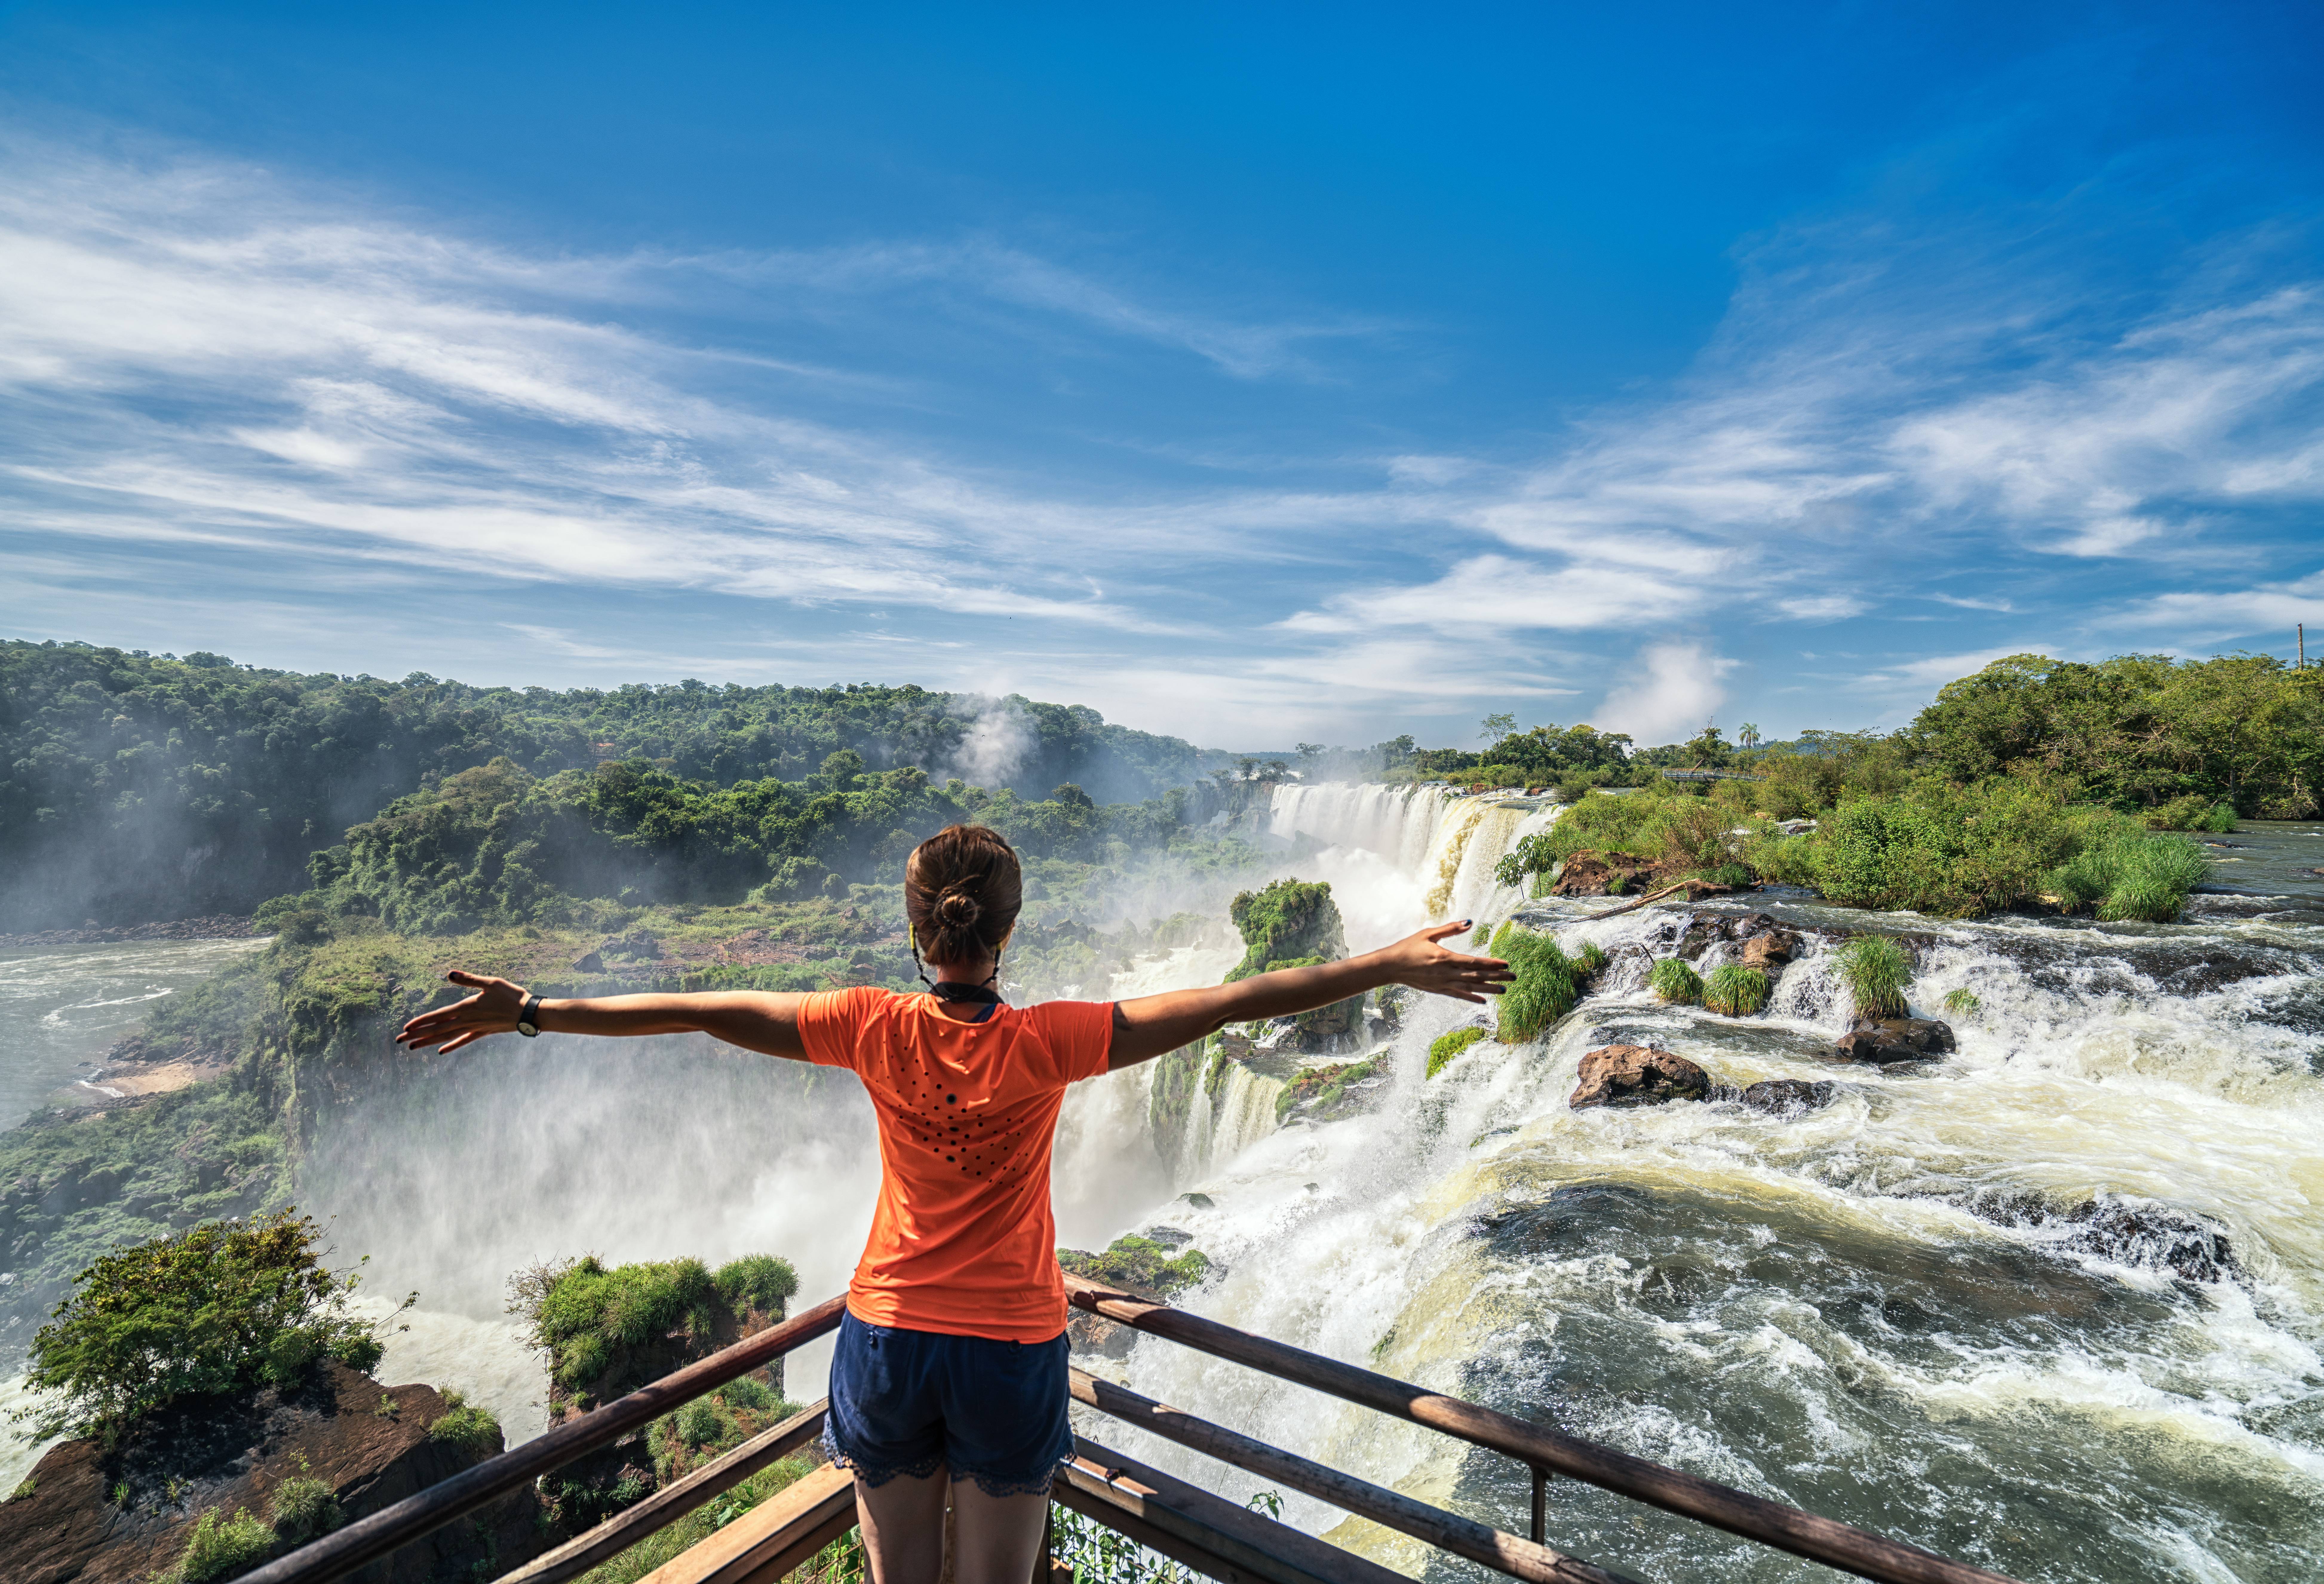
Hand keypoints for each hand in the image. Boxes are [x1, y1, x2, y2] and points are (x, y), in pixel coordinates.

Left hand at [395, 970, 527, 1053]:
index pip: (438, 1016)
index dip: (421, 1021)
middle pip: (438, 1029)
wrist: (529, 1013)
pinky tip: (441, 1052)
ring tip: (413, 1047)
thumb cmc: (511, 995)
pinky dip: (452, 1046)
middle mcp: (467, 1020)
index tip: (405, 1028)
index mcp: (466, 1007)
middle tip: (400, 1041)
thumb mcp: (490, 982)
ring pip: (447, 1037)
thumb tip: (449, 973)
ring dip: (429, 1042)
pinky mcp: (483, 1033)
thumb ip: (469, 979)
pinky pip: (464, 1041)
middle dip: (418, 1035)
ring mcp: (474, 1028)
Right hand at [1374, 922, 1513, 1003]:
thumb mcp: (1428, 933)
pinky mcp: (1438, 990)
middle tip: (1513, 977)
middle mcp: (1446, 973)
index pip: (1474, 962)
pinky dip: (1472, 998)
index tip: (1506, 964)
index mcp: (1445, 957)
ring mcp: (1443, 984)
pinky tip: (1483, 1001)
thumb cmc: (1409, 947)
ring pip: (1471, 988)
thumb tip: (1469, 922)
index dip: (1491, 964)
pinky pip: (1459, 995)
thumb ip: (1450, 928)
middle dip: (1496, 976)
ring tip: (1504, 990)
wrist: (1391, 966)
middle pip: (1476, 976)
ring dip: (1489, 989)